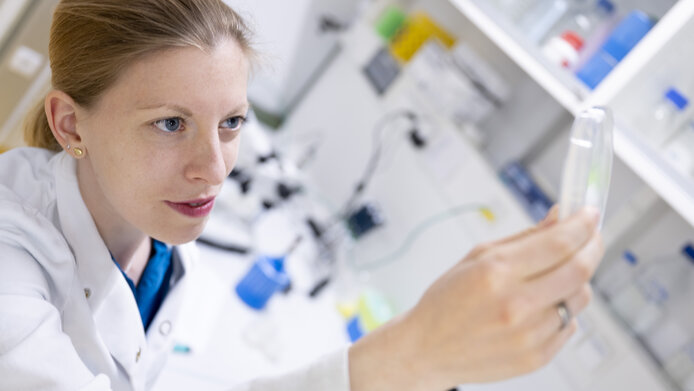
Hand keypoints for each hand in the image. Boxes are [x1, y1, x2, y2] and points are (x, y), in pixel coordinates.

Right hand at [348, 207, 603, 390]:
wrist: (427, 349)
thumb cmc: (447, 302)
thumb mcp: (476, 257)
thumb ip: (524, 238)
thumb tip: (560, 218)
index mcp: (496, 272)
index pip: (559, 242)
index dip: (583, 224)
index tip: (591, 214)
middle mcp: (515, 305)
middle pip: (579, 269)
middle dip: (593, 246)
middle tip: (592, 237)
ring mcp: (528, 335)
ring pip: (579, 299)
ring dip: (577, 281)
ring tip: (555, 277)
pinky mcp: (535, 358)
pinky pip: (569, 326)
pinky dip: (563, 311)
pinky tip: (540, 307)